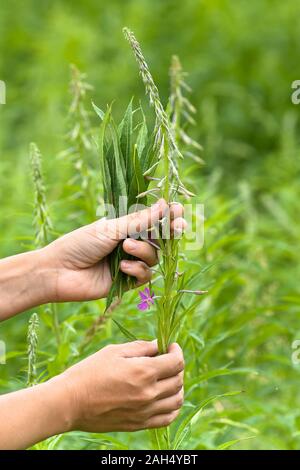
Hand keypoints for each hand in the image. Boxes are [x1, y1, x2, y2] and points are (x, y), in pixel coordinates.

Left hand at [42, 199, 185, 301]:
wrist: (59, 271)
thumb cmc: (80, 244)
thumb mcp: (111, 229)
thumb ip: (139, 221)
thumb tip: (164, 204)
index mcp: (126, 227)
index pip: (154, 220)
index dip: (169, 216)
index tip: (179, 210)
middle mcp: (131, 244)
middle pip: (161, 239)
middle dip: (169, 232)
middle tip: (177, 227)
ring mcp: (130, 263)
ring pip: (155, 257)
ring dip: (144, 252)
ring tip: (125, 248)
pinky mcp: (127, 282)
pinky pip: (146, 276)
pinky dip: (137, 270)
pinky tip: (122, 267)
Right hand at [54, 340, 183, 431]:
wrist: (70, 402)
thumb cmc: (89, 372)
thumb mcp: (114, 351)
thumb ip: (141, 347)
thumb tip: (159, 345)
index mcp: (144, 372)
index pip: (176, 362)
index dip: (176, 350)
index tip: (170, 345)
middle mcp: (149, 393)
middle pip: (178, 379)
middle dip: (176, 366)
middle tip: (166, 359)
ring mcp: (145, 411)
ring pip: (177, 400)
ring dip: (177, 386)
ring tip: (168, 378)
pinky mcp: (139, 424)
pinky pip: (167, 418)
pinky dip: (173, 407)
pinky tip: (166, 398)